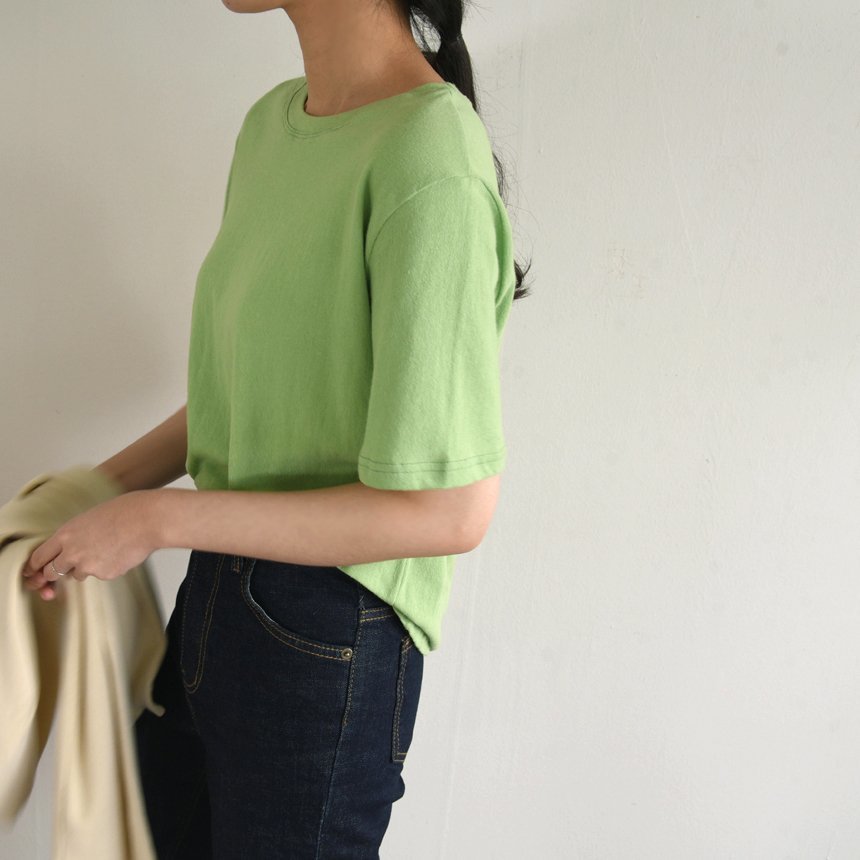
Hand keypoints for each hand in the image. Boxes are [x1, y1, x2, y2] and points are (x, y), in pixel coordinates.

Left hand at [21, 490, 158, 600]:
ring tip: (105, 549)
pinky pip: (100, 575)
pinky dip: (107, 567)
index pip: (39, 557)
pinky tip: (119, 552)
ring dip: (85, 567)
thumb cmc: (123, 512)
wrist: (147, 520)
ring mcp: (88, 566)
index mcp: (66, 534)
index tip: (33, 572)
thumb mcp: (89, 518)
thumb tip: (68, 550)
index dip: (34, 567)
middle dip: (56, 572)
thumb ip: (74, 535)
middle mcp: (73, 553)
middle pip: (52, 572)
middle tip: (64, 569)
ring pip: (78, 574)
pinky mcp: (105, 575)